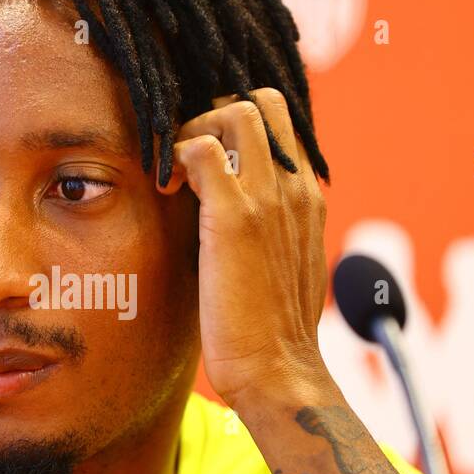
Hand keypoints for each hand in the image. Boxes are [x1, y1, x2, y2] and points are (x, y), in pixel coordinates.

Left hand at [160, 88, 331, 411]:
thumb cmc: (273, 330)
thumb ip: (273, 232)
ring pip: (235, 112)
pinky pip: (201, 149)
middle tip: (188, 158)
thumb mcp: (284, 267)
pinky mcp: (234, 217)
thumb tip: (238, 218)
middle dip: (214, 115)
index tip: (206, 158)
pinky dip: (176, 155)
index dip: (236, 125)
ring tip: (177, 174)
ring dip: (194, 130)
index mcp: (307, 198)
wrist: (278, 370)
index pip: (281, 123)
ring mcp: (267, 199)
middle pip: (261, 103)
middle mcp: (294, 188)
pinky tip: (165, 189)